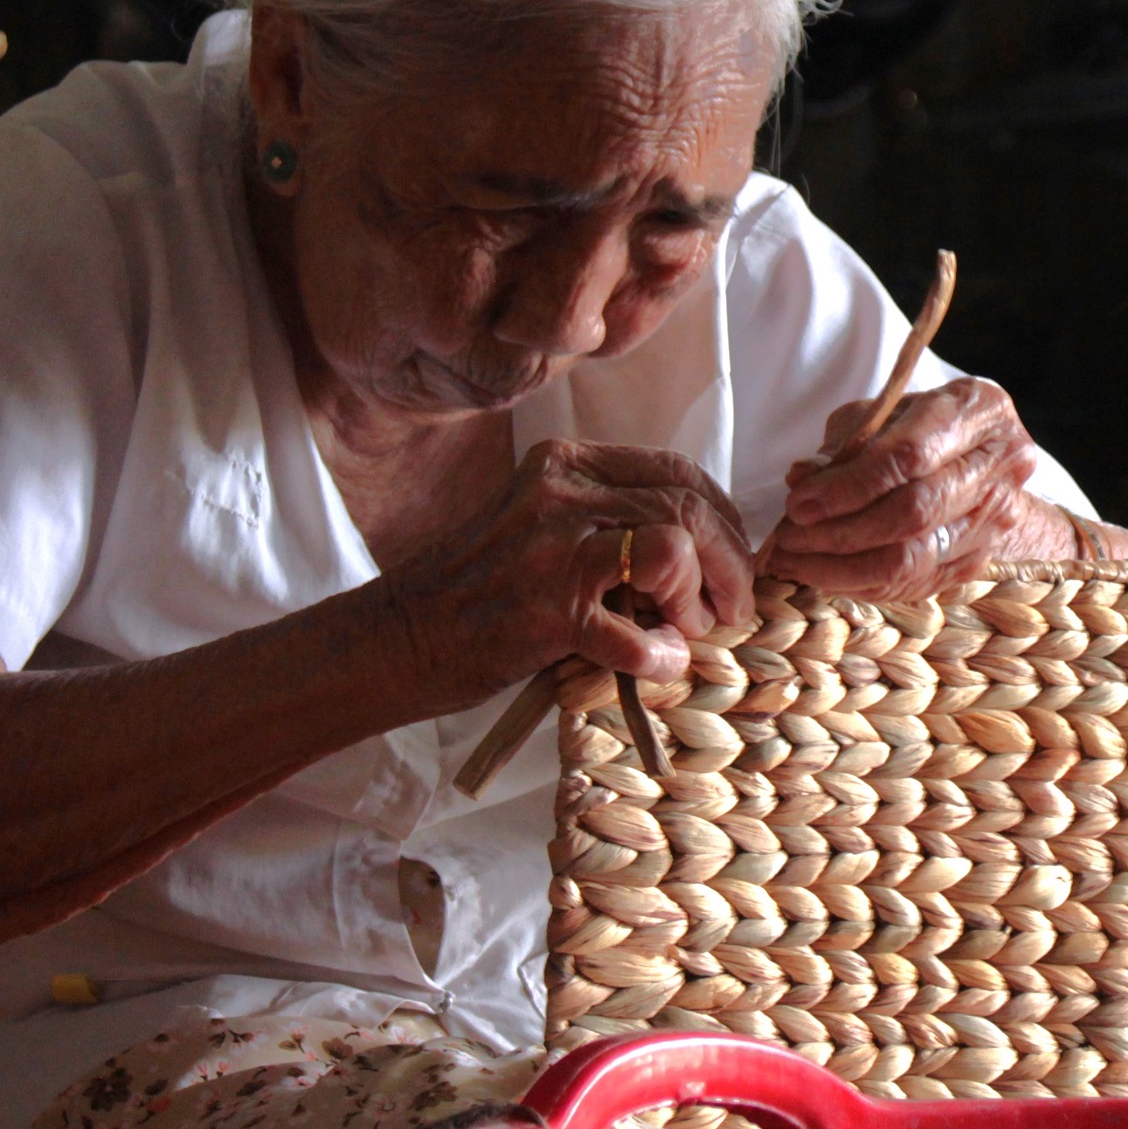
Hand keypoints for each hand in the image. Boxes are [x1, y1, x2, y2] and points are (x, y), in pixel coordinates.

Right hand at [380, 440, 754, 702]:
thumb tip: (701, 546)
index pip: (678, 471)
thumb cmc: (479, 590)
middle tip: (732, 609)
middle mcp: (561, 493)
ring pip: (673, 548)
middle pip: (689, 507)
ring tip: (686, 630)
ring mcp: (551, 549)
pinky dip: (659, 656)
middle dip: (729, 563)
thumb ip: (609, 519)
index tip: (731, 562)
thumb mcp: (542, 524)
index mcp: (566, 464)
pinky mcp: (546, 611)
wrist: (396, 638)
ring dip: (698, 598)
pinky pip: (637, 632)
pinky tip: (654, 664)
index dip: (723, 519)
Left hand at [769, 377, 1073, 600]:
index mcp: (979, 410)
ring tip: (795, 562)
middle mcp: (1000, 465)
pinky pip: (914, 584)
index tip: (798, 502)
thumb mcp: (885, 412)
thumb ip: (845, 442)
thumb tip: (801, 478)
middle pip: (913, 512)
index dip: (848, 485)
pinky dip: (862, 584)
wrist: (988, 460)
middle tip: (789, 537)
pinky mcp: (979, 560)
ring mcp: (996, 519)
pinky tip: (824, 575)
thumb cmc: (925, 425)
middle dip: (840, 531)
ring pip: (913, 558)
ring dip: (842, 567)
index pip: (908, 456)